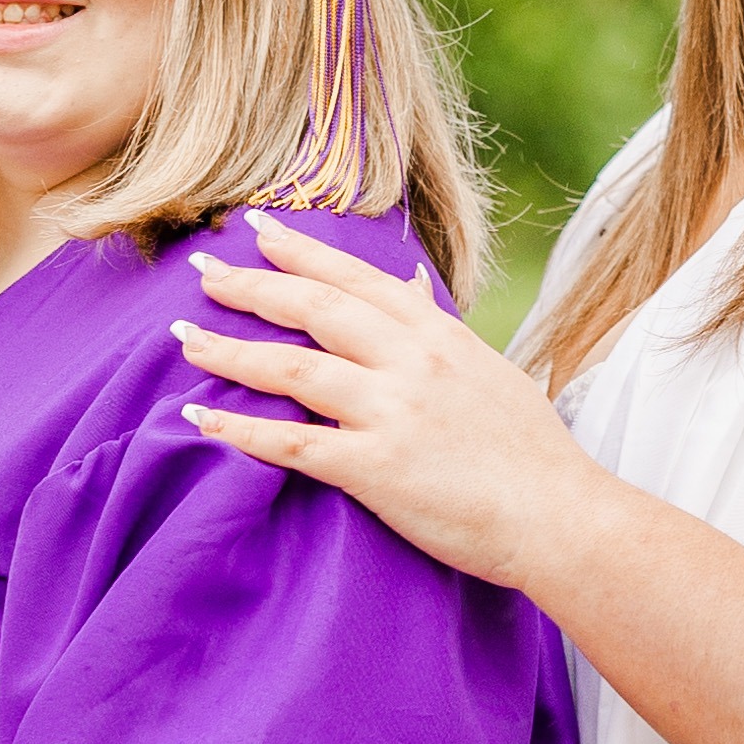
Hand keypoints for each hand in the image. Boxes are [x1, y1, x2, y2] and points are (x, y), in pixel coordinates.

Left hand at [172, 214, 609, 596]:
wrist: (560, 515)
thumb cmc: (531, 453)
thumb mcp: (490, 369)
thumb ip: (439, 325)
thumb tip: (409, 277)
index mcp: (437, 334)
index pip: (356, 277)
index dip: (301, 250)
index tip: (255, 227)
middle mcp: (411, 360)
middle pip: (314, 307)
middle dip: (251, 285)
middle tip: (201, 269)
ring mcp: (392, 411)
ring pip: (291, 366)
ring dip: (230, 349)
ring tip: (183, 338)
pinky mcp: (376, 467)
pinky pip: (292, 442)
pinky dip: (241, 429)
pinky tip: (200, 419)